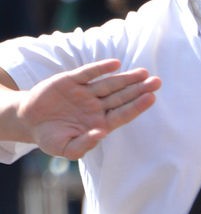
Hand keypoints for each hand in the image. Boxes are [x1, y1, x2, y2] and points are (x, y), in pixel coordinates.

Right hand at [15, 61, 159, 158]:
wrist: (29, 122)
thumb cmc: (51, 138)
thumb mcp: (66, 149)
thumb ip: (84, 144)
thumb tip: (101, 134)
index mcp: (99, 123)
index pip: (123, 114)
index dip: (137, 106)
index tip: (151, 98)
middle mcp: (96, 107)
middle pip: (121, 97)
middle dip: (139, 89)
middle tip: (157, 82)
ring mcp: (84, 93)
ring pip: (109, 84)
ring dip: (126, 78)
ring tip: (143, 72)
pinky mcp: (70, 81)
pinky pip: (88, 73)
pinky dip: (100, 68)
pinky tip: (115, 64)